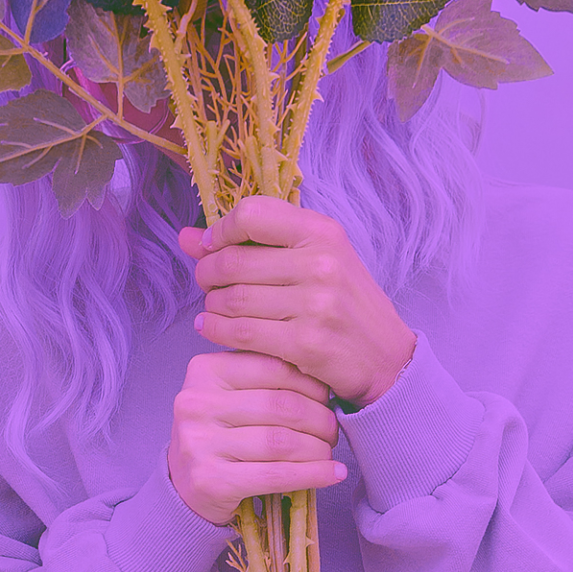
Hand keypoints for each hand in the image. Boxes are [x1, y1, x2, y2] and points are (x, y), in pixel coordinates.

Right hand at [167, 351, 348, 524]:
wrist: (183, 488)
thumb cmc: (217, 437)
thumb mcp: (229, 396)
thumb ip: (264, 379)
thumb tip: (324, 379)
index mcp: (205, 372)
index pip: (274, 367)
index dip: (312, 384)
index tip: (328, 397)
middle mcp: (197, 403)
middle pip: (281, 405)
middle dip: (319, 419)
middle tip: (332, 430)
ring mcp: (200, 443)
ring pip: (282, 441)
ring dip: (318, 448)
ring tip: (330, 451)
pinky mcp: (211, 481)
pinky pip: (276, 475)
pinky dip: (312, 475)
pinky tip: (332, 474)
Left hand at [181, 196, 416, 405]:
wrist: (386, 358)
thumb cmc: (344, 304)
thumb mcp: (314, 260)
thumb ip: (253, 244)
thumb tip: (186, 237)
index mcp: (323, 232)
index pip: (251, 214)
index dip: (220, 231)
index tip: (212, 247)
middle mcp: (321, 263)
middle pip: (234, 260)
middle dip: (208, 273)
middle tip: (207, 284)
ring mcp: (315, 304)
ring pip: (232, 298)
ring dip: (212, 304)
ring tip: (214, 307)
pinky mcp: (305, 343)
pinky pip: (240, 332)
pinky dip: (216, 330)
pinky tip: (212, 328)